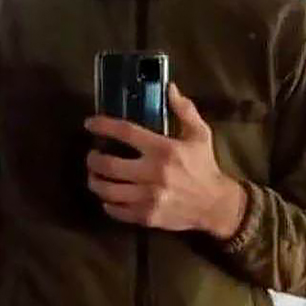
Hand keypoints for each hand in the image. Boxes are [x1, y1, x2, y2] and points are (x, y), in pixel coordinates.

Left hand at [83, 83, 245, 239]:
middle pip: (108, 165)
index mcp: (164, 149)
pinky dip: (107, 203)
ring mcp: (148, 197)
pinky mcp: (147, 216)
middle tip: (93, 156)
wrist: (215, 204)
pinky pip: (116, 210)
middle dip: (93, 159)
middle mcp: (153, 173)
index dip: (104, 126)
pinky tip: (109, 197)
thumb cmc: (205, 166)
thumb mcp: (200, 134)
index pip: (126, 133)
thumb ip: (185, 110)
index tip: (90, 124)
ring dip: (95, 182)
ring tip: (95, 176)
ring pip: (107, 190)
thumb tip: (170, 88)